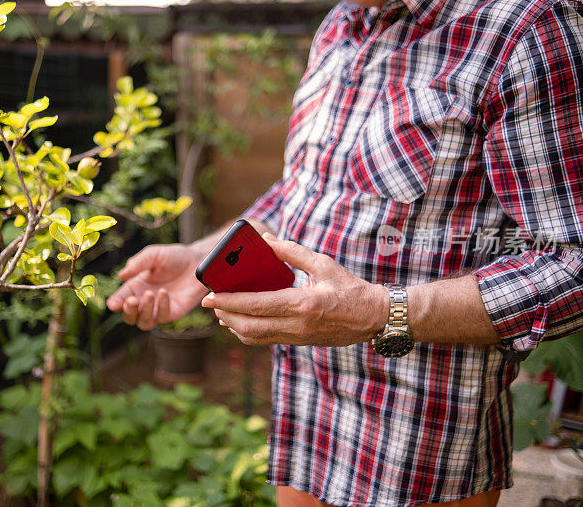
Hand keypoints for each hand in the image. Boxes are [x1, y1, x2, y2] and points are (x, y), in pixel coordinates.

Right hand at [107, 244, 207, 329]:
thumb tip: (121, 276)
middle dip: (128, 312)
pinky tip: (164, 293)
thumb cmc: (174, 256)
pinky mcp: (173, 312)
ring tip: (150, 294)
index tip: (113, 304)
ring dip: (143, 311)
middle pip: (129, 317)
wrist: (198, 261)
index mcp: (136, 287)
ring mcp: (158, 308)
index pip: (120, 299)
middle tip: (132, 300)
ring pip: (143, 322)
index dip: (116, 303)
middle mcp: (145, 300)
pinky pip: (162, 317)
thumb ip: (137, 264)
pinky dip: (161, 307)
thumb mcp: (153, 255)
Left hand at [201, 233, 386, 346]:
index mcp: (302, 304)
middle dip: (225, 316)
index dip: (229, 302)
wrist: (373, 317)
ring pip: (254, 338)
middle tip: (210, 303)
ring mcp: (297, 337)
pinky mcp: (299, 342)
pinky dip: (248, 331)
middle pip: (248, 327)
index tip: (209, 297)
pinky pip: (266, 340)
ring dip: (233, 326)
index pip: (255, 305)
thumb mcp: (322, 263)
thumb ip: (291, 252)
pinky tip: (241, 320)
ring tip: (222, 312)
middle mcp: (296, 325)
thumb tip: (265, 240)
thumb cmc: (350, 287)